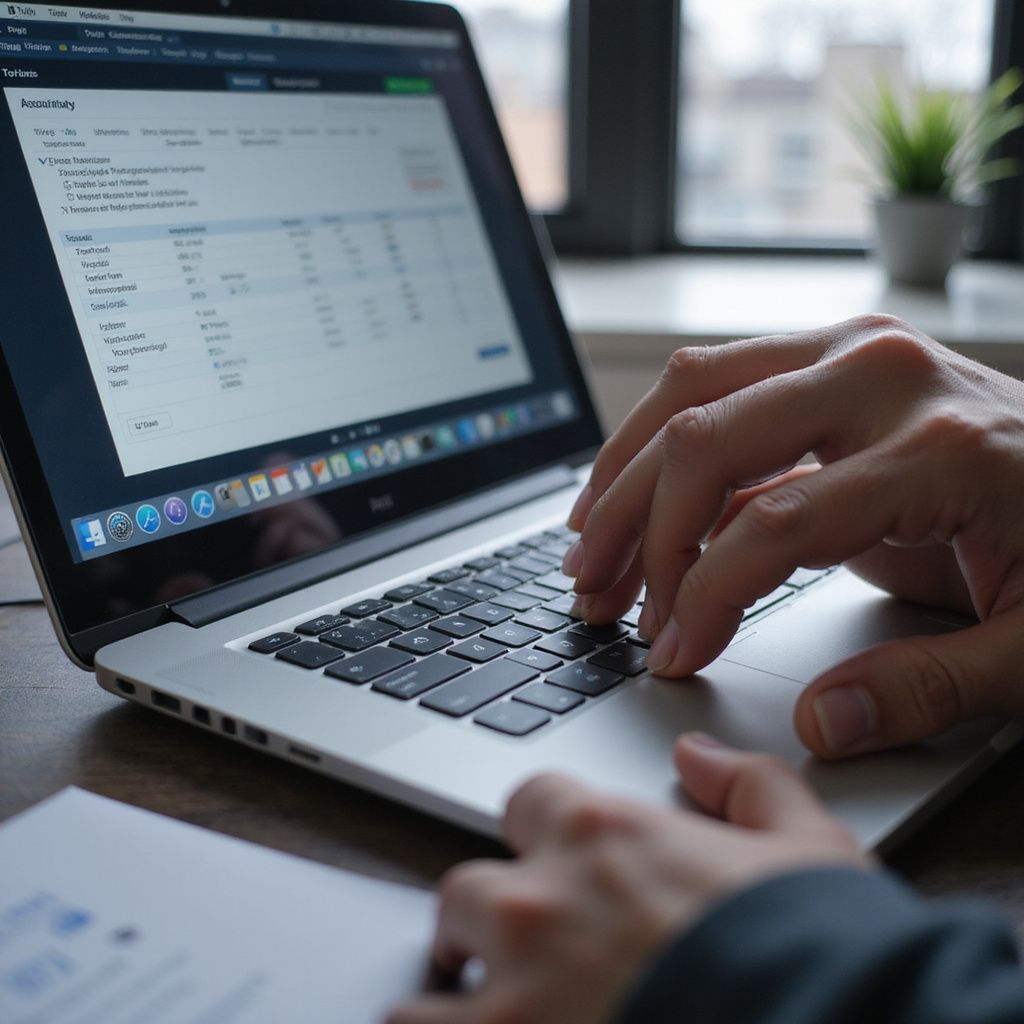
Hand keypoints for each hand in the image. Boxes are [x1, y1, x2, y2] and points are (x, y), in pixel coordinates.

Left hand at [386, 735, 866, 1023]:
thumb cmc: (820, 954)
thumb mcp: (810, 848)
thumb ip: (750, 786)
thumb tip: (698, 756)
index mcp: (604, 834)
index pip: (529, 803)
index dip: (542, 834)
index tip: (556, 863)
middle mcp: (542, 903)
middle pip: (467, 888)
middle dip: (489, 918)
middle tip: (523, 954)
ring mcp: (514, 991)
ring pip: (433, 975)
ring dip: (451, 994)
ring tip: (493, 1013)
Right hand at [564, 315, 1023, 756]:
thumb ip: (927, 691)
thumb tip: (819, 725)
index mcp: (939, 445)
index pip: (772, 525)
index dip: (704, 599)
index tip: (672, 655)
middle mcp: (881, 373)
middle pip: (706, 439)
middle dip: (637, 529)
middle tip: (598, 599)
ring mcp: (852, 352)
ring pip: (693, 391)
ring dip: (626, 472)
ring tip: (589, 546)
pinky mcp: (831, 359)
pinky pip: (718, 384)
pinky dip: (661, 442)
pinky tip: (632, 497)